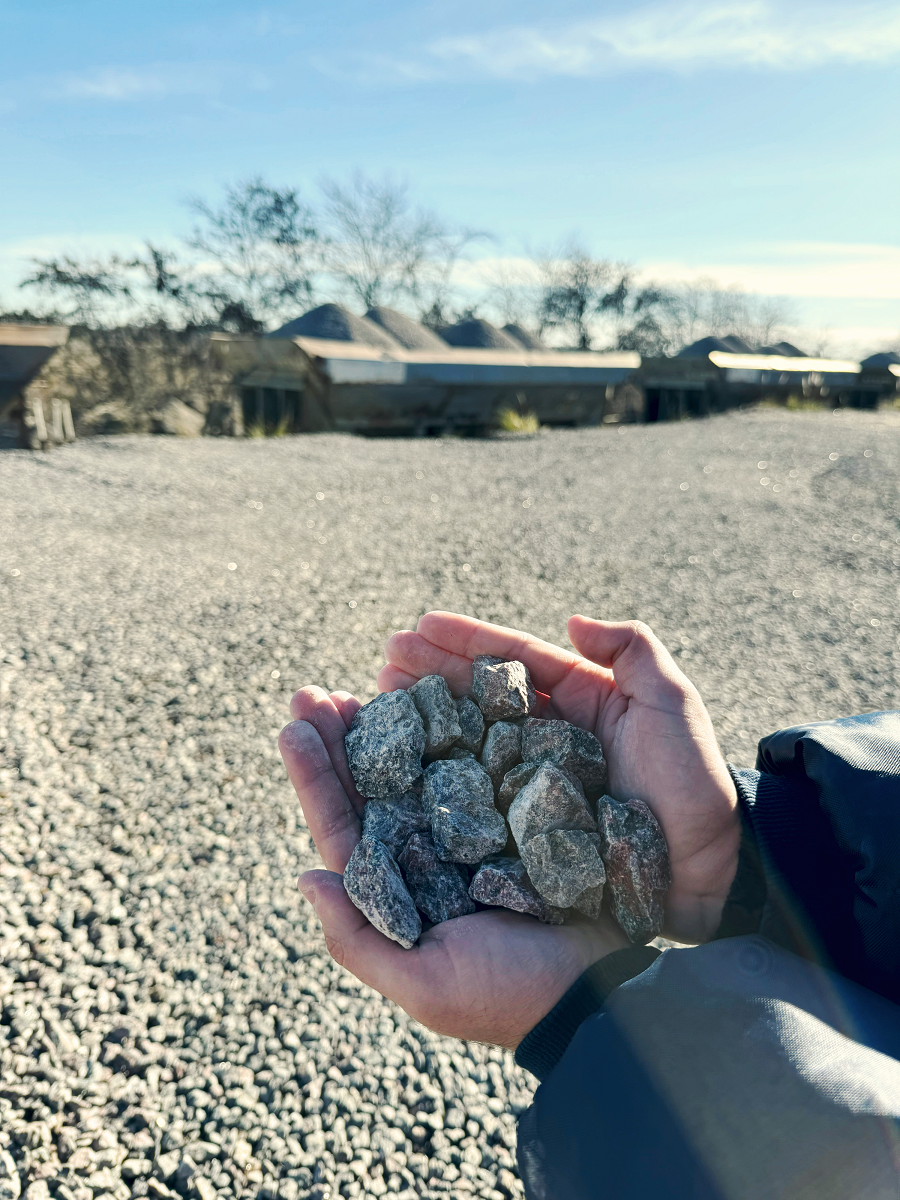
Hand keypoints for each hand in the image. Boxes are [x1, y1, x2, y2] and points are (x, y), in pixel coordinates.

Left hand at [280, 687, 628, 1049]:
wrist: (595, 991)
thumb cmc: (504, 997)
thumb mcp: (421, 983)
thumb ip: (356, 940)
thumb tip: (304, 877)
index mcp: (394, 893)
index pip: (341, 827)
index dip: (314, 777)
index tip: (292, 728)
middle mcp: (423, 857)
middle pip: (369, 788)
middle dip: (340, 739)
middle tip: (313, 693)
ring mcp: (468, 835)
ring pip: (416, 769)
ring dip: (388, 727)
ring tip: (364, 683)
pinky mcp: (512, 817)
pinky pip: (476, 765)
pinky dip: (454, 732)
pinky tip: (435, 697)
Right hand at [381, 612, 739, 944]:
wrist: (707, 873)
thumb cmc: (693, 785)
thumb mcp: (672, 704)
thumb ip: (633, 650)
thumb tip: (573, 620)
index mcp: (580, 700)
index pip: (514, 659)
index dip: (467, 640)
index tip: (420, 625)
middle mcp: (547, 736)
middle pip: (477, 695)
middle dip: (429, 673)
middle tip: (383, 660)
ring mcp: (532, 782)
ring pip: (467, 741)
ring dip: (422, 721)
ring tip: (376, 701)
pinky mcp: (523, 827)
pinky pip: (473, 796)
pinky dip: (435, 778)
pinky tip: (399, 768)